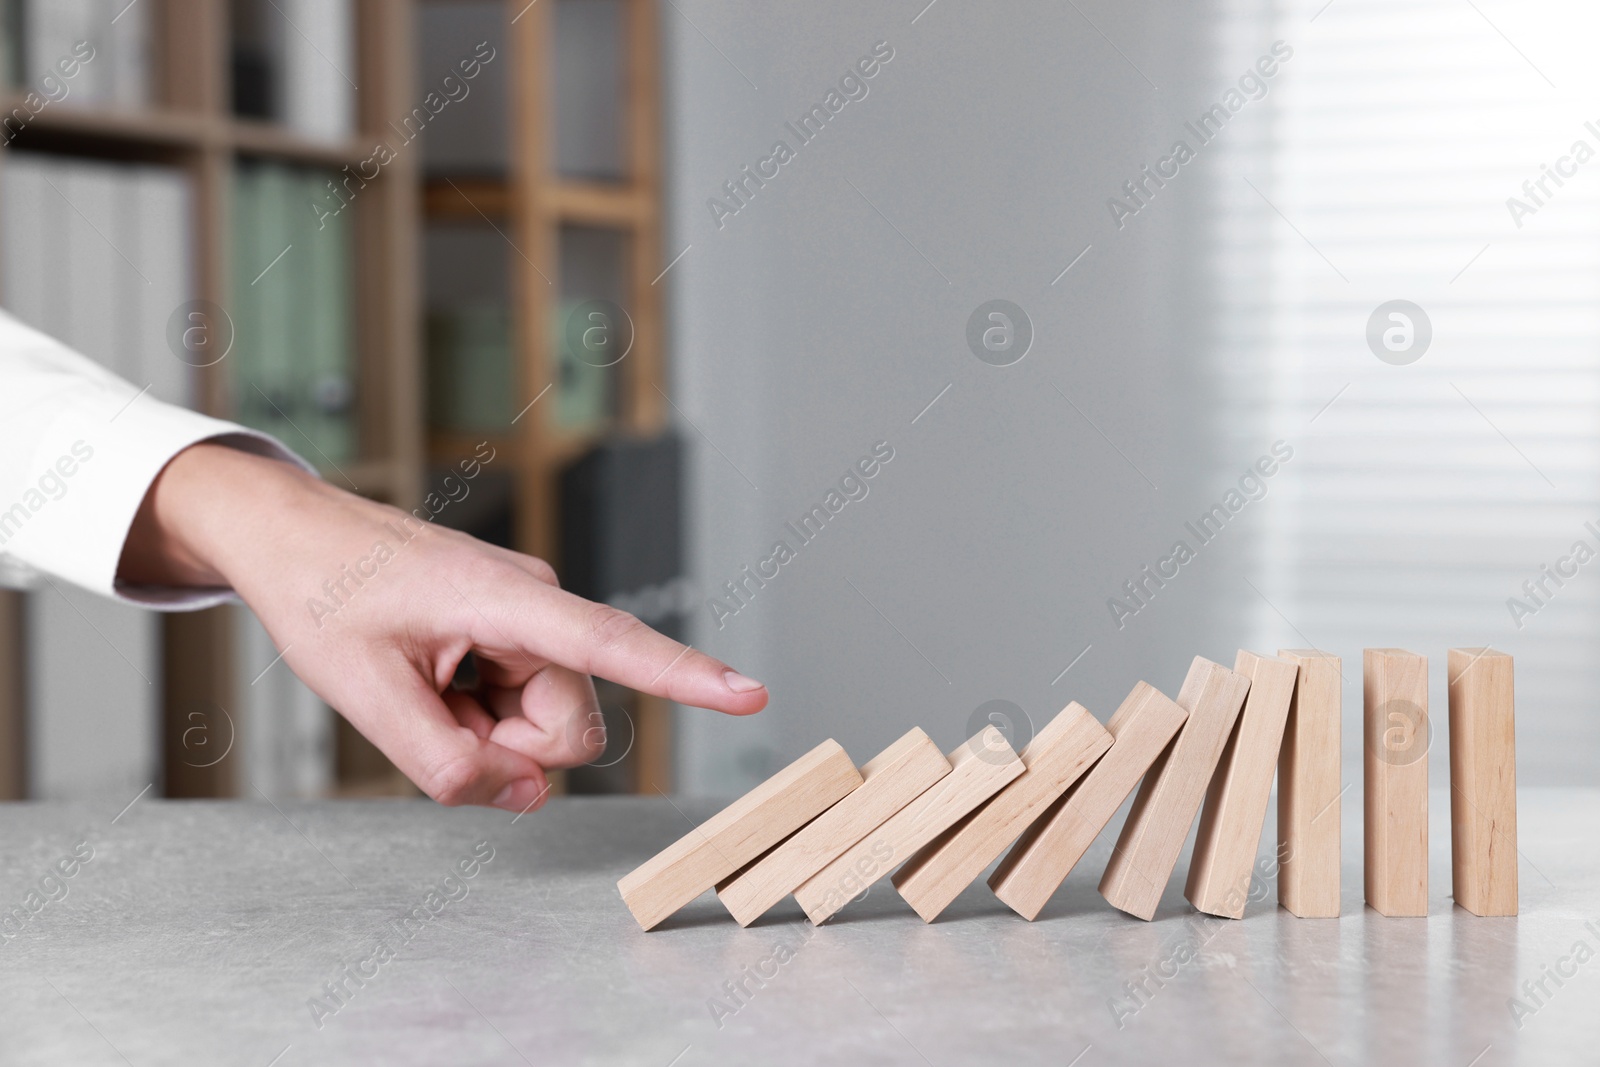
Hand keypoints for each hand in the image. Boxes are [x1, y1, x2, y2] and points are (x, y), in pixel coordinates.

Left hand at [118, 442, 766, 811]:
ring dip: (485, 731)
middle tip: (430, 715)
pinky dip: (476, 713)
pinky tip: (430, 680)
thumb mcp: (366, 695)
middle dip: (507, 747)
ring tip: (421, 688)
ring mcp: (527, 620)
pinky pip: (520, 702)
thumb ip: (447, 764)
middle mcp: (537, 605)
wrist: (292, 535)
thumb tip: (525, 798)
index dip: (685, 677)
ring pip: (544, 722)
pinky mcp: (515, 632)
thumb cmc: (323, 593)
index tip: (750, 695)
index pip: (612, 645)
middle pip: (570, 724)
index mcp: (508, 601)